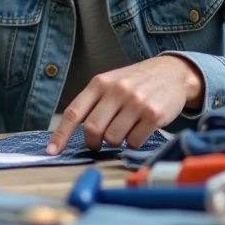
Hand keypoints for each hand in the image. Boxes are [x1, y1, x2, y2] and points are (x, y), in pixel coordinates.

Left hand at [46, 56, 202, 154]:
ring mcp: (136, 102)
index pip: (74, 112)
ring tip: (124, 130)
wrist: (172, 72)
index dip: (61, 135)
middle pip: (93, 129)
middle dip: (93, 142)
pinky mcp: (153, 114)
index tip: (51, 151)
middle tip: (99, 142)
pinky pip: (134, 141)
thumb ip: (94, 102)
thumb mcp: (111, 82)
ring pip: (113, 138)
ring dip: (115, 141)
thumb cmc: (136, 82)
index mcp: (100, 83)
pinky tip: (139, 130)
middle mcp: (117, 91)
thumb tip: (75, 133)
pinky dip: (133, 142)